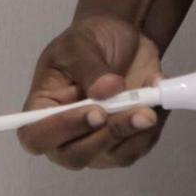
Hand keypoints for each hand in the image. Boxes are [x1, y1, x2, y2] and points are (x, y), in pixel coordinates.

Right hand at [17, 14, 165, 169]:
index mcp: (43, 108)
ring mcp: (97, 142)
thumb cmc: (91, 40)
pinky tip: (157, 102)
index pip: (37, 136)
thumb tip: (106, 91)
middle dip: (108, 137)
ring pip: (114, 156)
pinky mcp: (126, 141)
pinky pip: (140, 146)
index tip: (95, 112)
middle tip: (137, 112)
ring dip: (135, 134)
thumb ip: (90, 67)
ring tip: (151, 106)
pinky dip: (153, 127)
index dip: (62, 131)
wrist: (124, 40)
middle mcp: (66, 134)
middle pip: (76, 156)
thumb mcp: (82, 43)